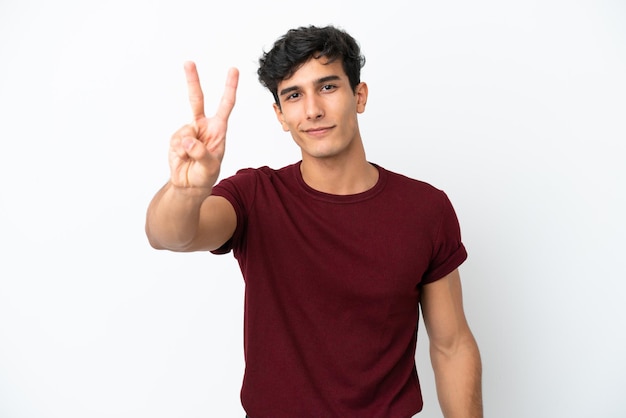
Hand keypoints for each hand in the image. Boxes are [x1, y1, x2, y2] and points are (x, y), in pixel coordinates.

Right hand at [168, 61, 238, 188]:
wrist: (188, 185)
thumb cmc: (205, 175)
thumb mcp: (209, 168)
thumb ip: (202, 154)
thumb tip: (189, 140)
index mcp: (218, 129)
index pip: (226, 105)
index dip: (229, 87)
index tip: (233, 70)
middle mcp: (203, 126)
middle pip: (196, 99)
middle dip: (192, 80)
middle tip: (189, 62)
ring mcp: (188, 131)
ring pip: (185, 129)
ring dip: (187, 148)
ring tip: (192, 159)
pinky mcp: (176, 138)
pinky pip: (176, 140)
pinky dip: (179, 151)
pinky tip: (183, 158)